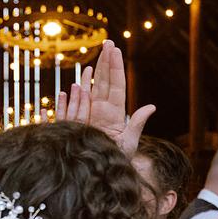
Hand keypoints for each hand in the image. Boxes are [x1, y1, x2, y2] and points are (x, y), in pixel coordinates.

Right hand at [53, 41, 155, 156]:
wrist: (102, 175)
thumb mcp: (129, 142)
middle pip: (103, 82)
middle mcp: (101, 111)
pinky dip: (66, 101)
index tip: (115, 49)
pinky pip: (69, 111)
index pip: (116, 84)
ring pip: (87, 92)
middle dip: (105, 62)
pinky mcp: (75, 125)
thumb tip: (151, 107)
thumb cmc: (117, 159)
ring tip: (90, 65)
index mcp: (115, 112)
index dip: (115, 66)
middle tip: (107, 42)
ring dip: (88, 79)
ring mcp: (87, 116)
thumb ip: (136, 123)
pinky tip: (66, 90)